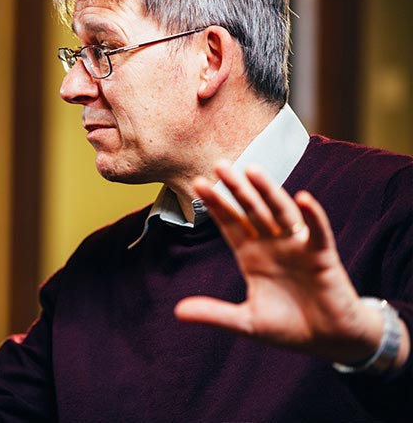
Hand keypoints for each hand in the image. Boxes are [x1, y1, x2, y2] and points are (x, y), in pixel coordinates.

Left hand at [175, 162, 408, 368]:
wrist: (329, 341)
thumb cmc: (289, 327)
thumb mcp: (246, 322)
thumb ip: (215, 313)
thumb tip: (177, 312)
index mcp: (251, 255)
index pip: (230, 223)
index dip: (216, 204)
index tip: (198, 183)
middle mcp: (272, 244)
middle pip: (251, 210)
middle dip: (236, 189)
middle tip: (220, 165)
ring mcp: (297, 247)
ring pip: (280, 212)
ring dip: (268, 192)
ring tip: (253, 170)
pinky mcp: (322, 256)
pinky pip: (317, 232)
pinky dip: (312, 216)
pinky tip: (303, 198)